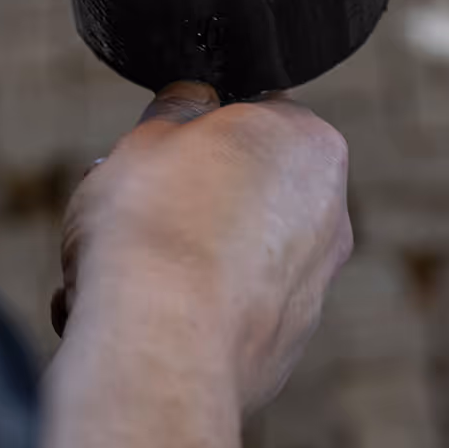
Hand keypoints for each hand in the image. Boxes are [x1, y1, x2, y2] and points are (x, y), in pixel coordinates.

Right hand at [56, 82, 351, 413]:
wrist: (160, 347)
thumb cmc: (153, 225)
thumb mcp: (150, 134)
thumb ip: (179, 109)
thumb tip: (193, 100)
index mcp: (310, 144)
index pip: (260, 113)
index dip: (202, 128)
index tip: (161, 148)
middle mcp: (331, 214)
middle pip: (249, 187)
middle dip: (194, 196)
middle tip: (133, 206)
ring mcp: (313, 288)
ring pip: (235, 253)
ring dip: (185, 256)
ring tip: (117, 270)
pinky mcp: (284, 348)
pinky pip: (230, 310)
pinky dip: (193, 310)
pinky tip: (141, 316)